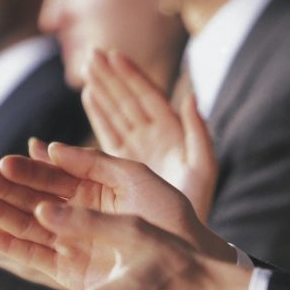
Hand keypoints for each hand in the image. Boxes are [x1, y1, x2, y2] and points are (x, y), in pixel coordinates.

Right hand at [0, 141, 233, 289]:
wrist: (193, 259)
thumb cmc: (174, 217)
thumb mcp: (138, 178)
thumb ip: (98, 162)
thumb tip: (52, 148)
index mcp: (95, 190)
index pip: (52, 177)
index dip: (26, 170)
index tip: (1, 162)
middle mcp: (79, 216)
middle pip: (32, 200)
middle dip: (4, 190)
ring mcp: (74, 243)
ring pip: (27, 226)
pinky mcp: (72, 272)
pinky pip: (34, 256)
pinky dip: (9, 244)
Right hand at [83, 50, 217, 220]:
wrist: (180, 234)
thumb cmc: (196, 204)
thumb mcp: (203, 168)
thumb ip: (199, 133)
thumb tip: (190, 95)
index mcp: (171, 132)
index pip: (148, 96)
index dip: (131, 75)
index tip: (114, 55)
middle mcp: (152, 136)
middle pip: (129, 99)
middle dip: (111, 77)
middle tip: (92, 54)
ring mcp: (136, 149)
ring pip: (116, 114)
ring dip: (102, 92)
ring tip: (86, 69)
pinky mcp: (121, 165)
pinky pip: (107, 134)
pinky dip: (98, 116)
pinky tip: (88, 99)